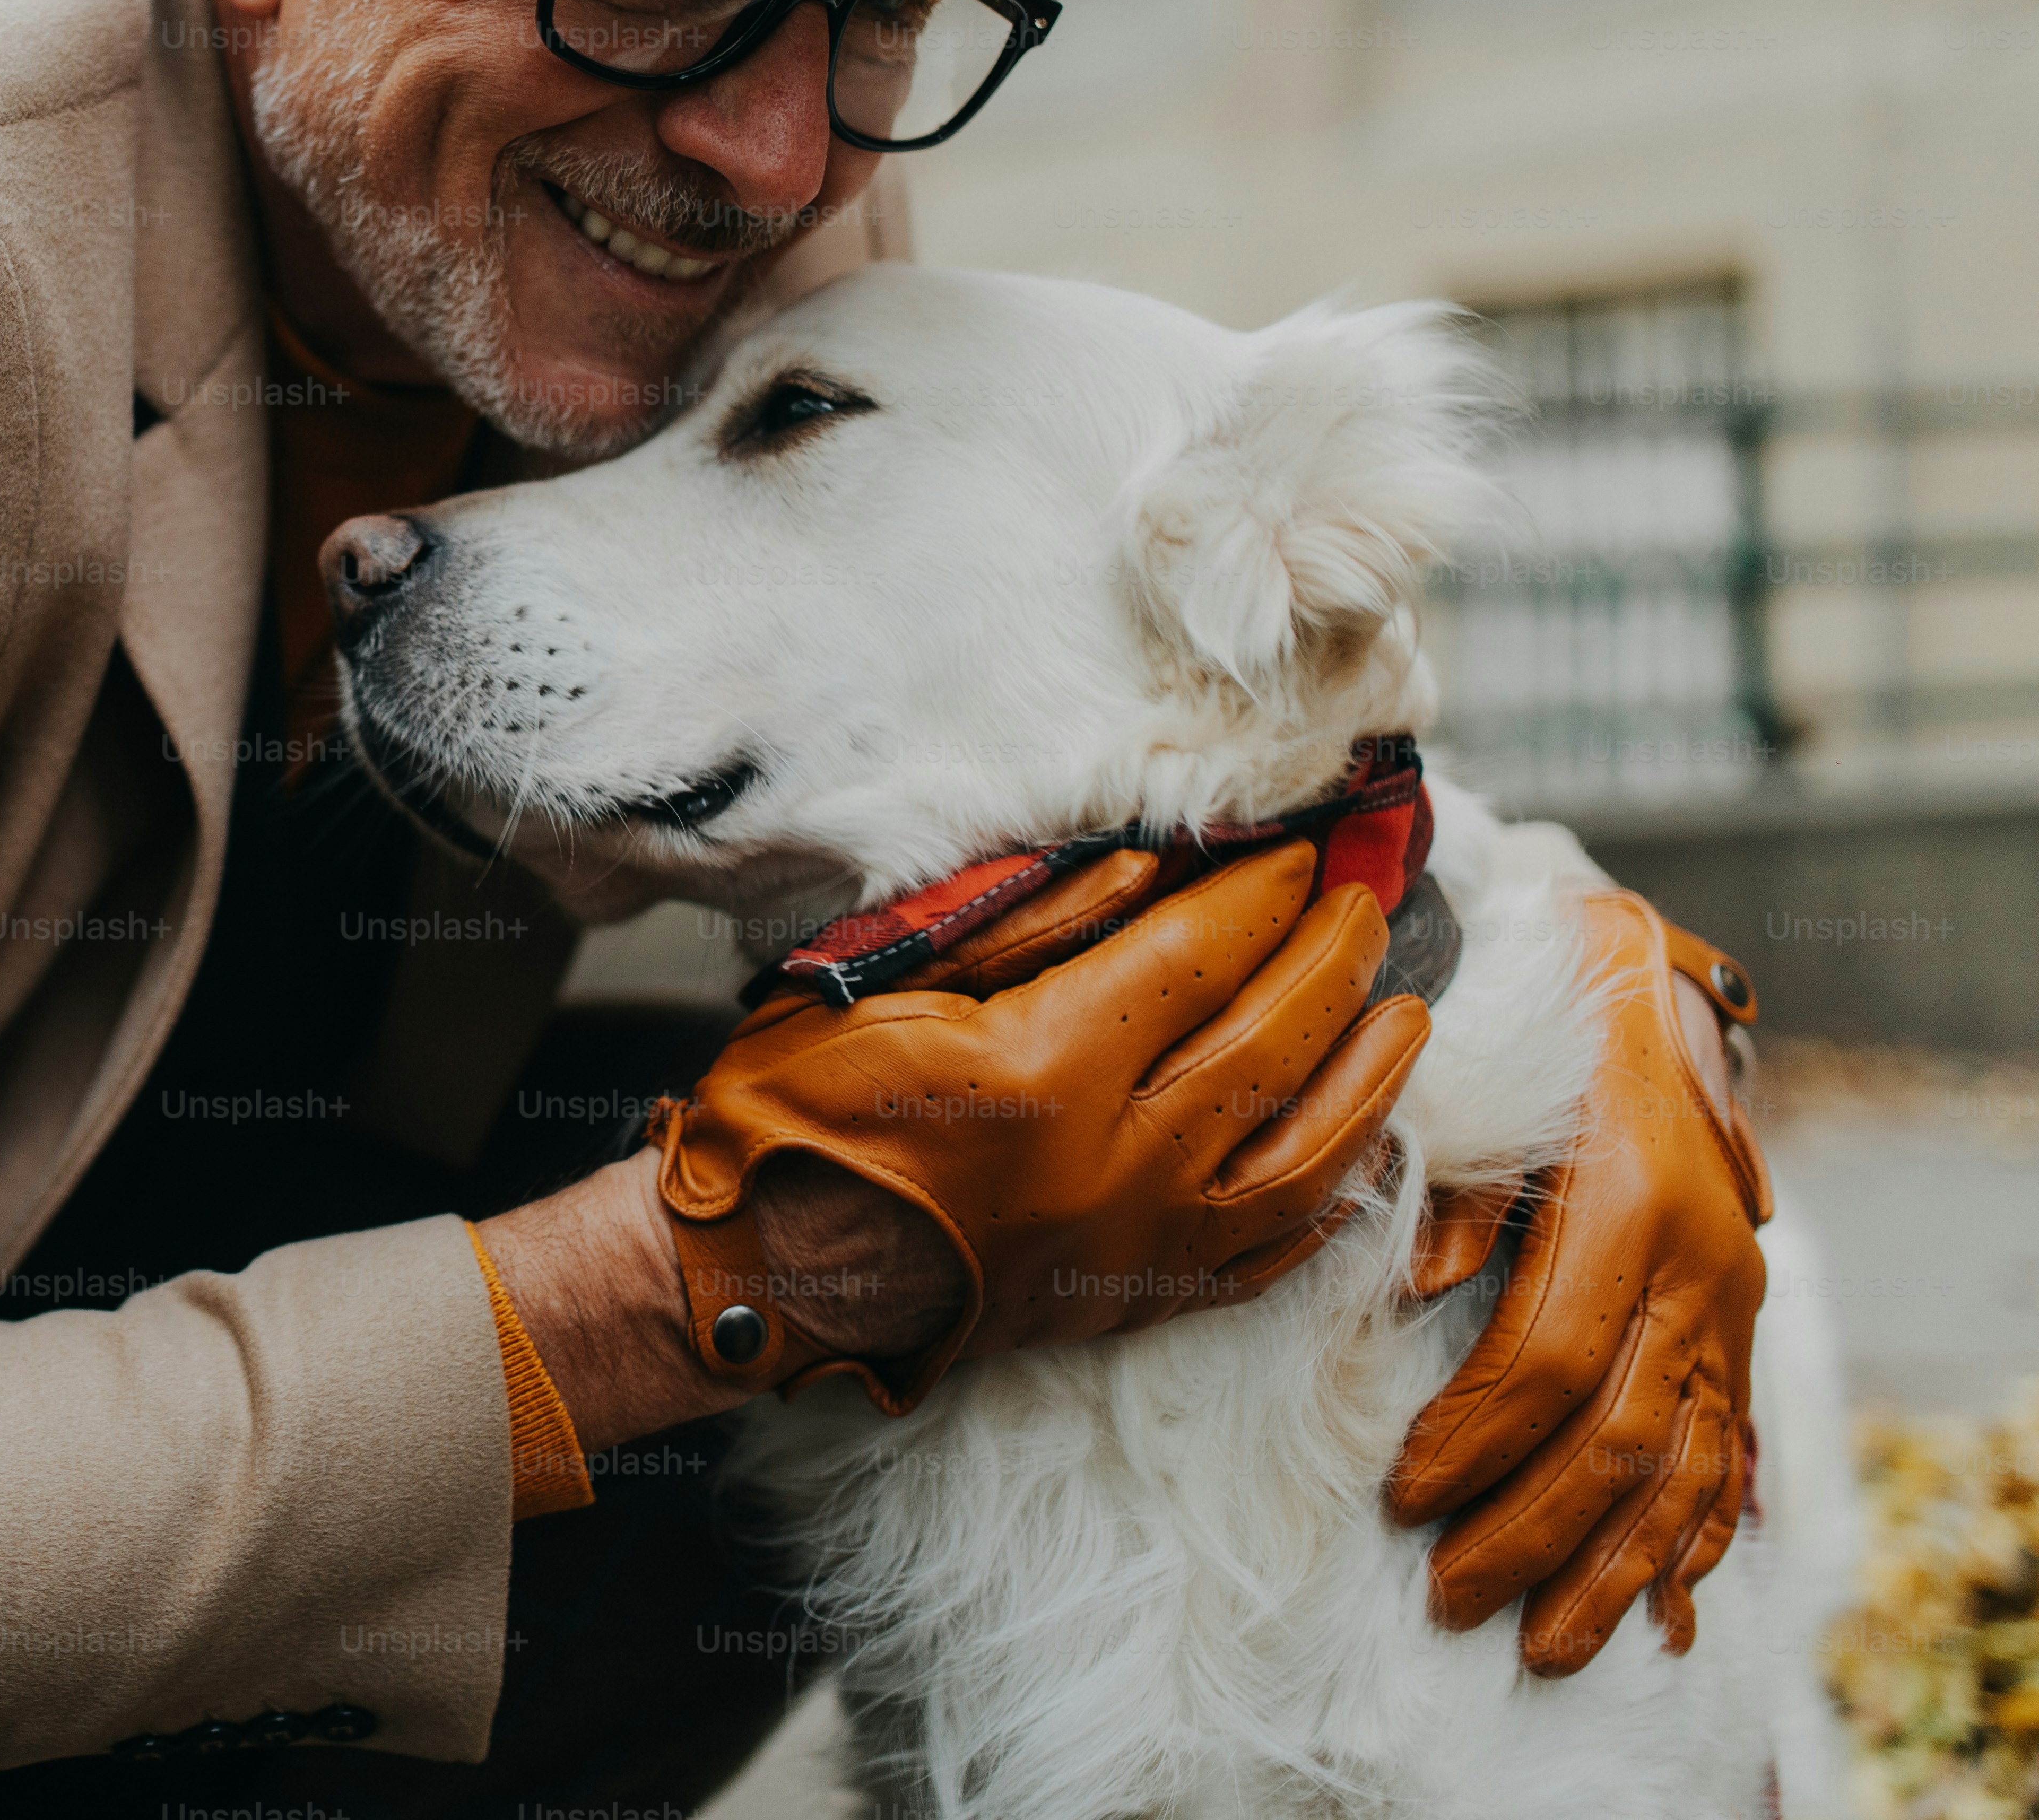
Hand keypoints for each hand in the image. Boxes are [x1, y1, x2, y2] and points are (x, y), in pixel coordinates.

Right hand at [655, 841, 1432, 1410]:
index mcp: (1042, 1069)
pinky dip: (1325, 1203)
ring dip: (1367, 1079)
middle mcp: (1110, 1164)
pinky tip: (1359, 1157)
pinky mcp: (1125, 1302)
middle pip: (1268, 1046)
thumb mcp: (882, 983)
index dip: (1257, 895)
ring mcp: (1129, 1244)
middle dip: (1330, 961)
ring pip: (1301, 1158)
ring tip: (1404, 1016)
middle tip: (1365, 899)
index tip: (1296, 852)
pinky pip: (1263, 1257)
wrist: (750, 1276)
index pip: (1196, 958)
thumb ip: (1022, 925)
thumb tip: (1149, 869)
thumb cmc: (792, 1114)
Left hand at [1389, 892, 1770, 1674]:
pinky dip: (1696, 1541)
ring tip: (1546, 1646)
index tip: (1403, 1497)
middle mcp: (1694, 1270)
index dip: (1476, 1441)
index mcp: (1626, 1211)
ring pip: (1683, 1472)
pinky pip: (1731, 1457)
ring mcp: (1730, 1309)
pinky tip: (1663, 1609)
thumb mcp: (1483, 1094)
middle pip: (1615, 1439)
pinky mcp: (1741, 1331)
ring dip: (1612, 1568)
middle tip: (1449, 1598)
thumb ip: (1448, 1190)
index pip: (1549, 1364)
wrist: (1637, 990)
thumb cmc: (1530, 1045)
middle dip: (1528, 1532)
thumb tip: (1417, 1285)